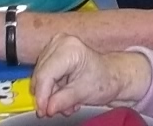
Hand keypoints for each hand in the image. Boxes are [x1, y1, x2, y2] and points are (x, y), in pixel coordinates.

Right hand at [32, 35, 151, 117]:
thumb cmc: (104, 79)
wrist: (112, 75)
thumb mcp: (83, 93)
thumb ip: (63, 100)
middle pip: (41, 74)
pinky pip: (44, 73)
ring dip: (51, 93)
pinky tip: (64, 93)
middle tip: (55, 110)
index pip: (46, 74)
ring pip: (41, 75)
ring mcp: (55, 45)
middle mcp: (60, 42)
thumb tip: (47, 108)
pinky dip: (52, 87)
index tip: (42, 111)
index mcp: (70, 48)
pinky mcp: (53, 52)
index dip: (42, 95)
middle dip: (47, 95)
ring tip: (66, 101)